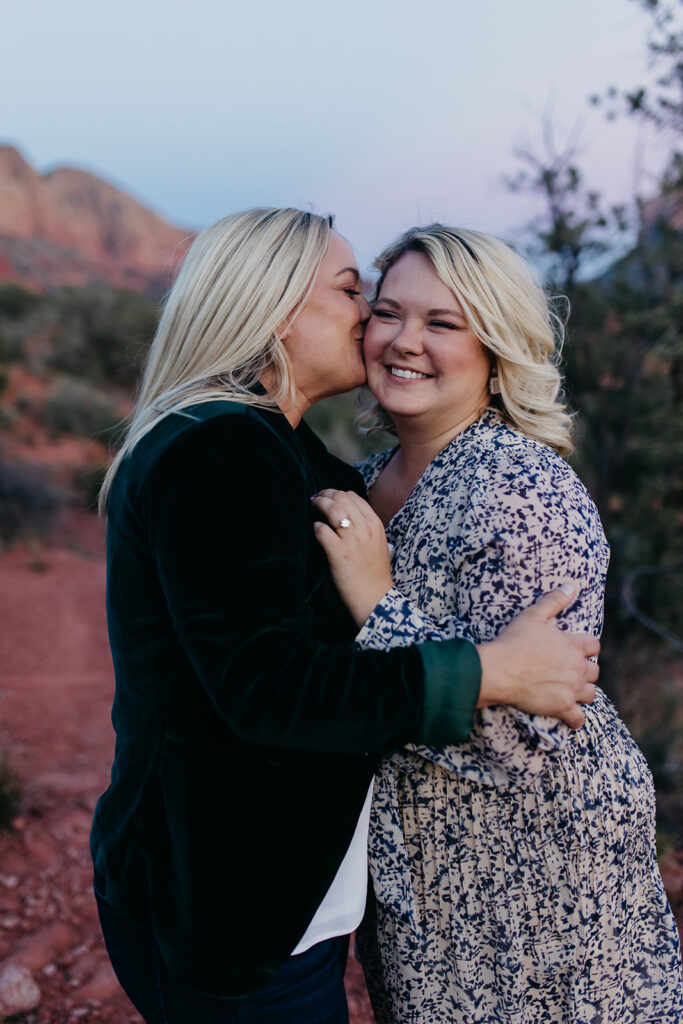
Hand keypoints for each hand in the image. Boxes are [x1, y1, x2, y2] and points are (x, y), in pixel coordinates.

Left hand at [312, 489, 393, 627]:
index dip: (338, 494)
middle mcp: (364, 528)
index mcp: (375, 524)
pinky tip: (316, 530)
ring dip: (319, 503)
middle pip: (341, 498)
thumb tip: (347, 515)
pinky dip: (316, 527)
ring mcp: (351, 539)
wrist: (375, 596)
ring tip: (313, 505)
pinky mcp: (338, 552)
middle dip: (326, 494)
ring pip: (332, 508)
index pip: (354, 497)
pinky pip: (321, 529)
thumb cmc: (375, 573)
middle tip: (316, 498)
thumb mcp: (378, 543)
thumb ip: (366, 527)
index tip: (330, 497)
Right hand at [476, 582, 598, 728]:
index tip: (576, 649)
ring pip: (591, 694)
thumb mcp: (533, 615)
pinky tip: (569, 716)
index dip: (586, 647)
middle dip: (585, 670)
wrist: (500, 670)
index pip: (594, 645)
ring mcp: (572, 689)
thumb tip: (573, 585)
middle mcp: (578, 668)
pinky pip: (578, 718)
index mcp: (574, 645)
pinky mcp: (562, 707)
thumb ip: (555, 600)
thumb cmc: (514, 641)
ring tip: (571, 691)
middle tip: (570, 670)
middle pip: (595, 671)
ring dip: (583, 692)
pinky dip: (575, 718)